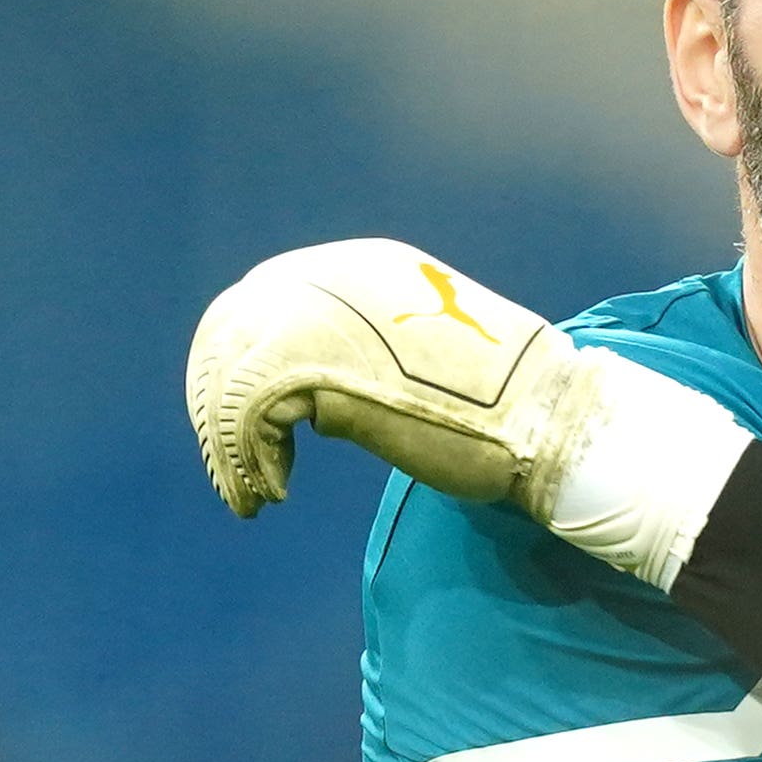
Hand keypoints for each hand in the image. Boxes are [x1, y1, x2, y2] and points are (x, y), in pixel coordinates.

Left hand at [182, 239, 746, 587]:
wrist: (546, 420)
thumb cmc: (501, 407)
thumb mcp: (421, 357)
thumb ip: (366, 351)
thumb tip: (311, 392)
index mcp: (358, 266)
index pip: (257, 302)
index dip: (234, 369)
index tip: (243, 430)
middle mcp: (329, 278)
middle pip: (226, 333)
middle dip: (215, 409)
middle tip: (234, 469)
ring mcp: (320, 317)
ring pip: (225, 379)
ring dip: (227, 448)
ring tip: (252, 495)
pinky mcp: (318, 368)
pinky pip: (243, 416)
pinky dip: (248, 463)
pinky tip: (276, 495)